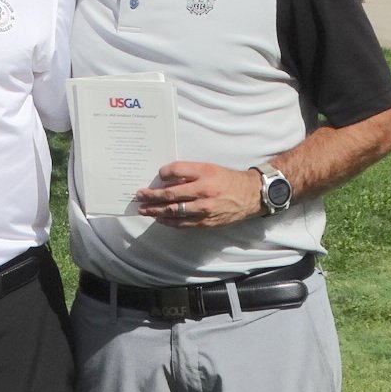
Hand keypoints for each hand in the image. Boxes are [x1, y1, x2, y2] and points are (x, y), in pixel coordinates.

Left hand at [135, 160, 261, 227]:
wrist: (251, 195)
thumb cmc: (227, 179)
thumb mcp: (209, 168)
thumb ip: (189, 172)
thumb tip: (167, 179)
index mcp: (204, 174)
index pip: (176, 171)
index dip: (163, 173)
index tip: (157, 176)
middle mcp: (204, 191)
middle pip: (170, 194)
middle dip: (151, 196)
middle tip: (139, 195)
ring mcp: (205, 209)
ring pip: (174, 211)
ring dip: (155, 211)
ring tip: (144, 209)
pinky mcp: (207, 222)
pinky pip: (184, 223)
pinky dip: (169, 221)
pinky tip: (160, 219)